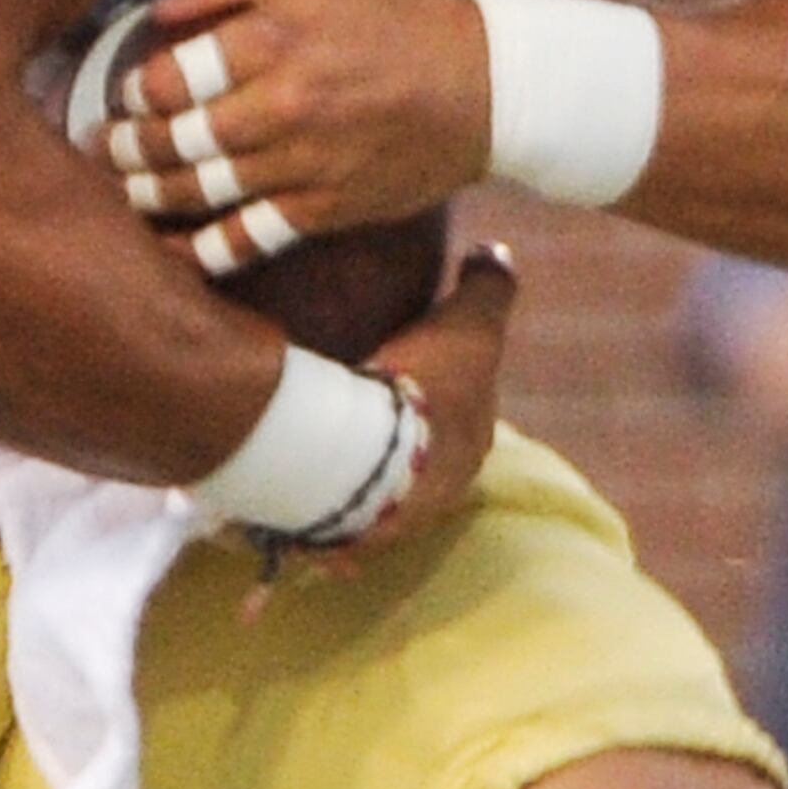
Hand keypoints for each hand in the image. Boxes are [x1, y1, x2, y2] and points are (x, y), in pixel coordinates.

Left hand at [96, 0, 491, 245]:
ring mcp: (301, 165)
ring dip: (150, 196)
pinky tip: (167, 253)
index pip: (174, 75)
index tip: (126, 95)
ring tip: (122, 191)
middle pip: (178, 138)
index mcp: (274, 38)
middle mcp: (282, 105)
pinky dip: (202, 253)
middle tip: (102, 149)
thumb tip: (160, 9)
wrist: (482, 87)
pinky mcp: (321, 211)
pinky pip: (248, 239)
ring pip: (202, 191)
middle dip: (129, 148)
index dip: (136, 91)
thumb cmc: (393, 18)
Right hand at [341, 245, 512, 557]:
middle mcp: (438, 495)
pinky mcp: (340, 536)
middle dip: (402, 441)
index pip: (467, 420)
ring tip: (318, 444)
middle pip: (421, 463)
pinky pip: (326, 520)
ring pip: (374, 493)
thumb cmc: (428, 385)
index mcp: (470, 447)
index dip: (449, 392)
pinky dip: (313, 504)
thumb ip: (488, 287)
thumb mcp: (470, 323)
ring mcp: (389, 520)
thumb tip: (497, 252)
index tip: (419, 372)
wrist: (371, 451)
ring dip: (355, 473)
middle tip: (365, 408)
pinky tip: (290, 489)